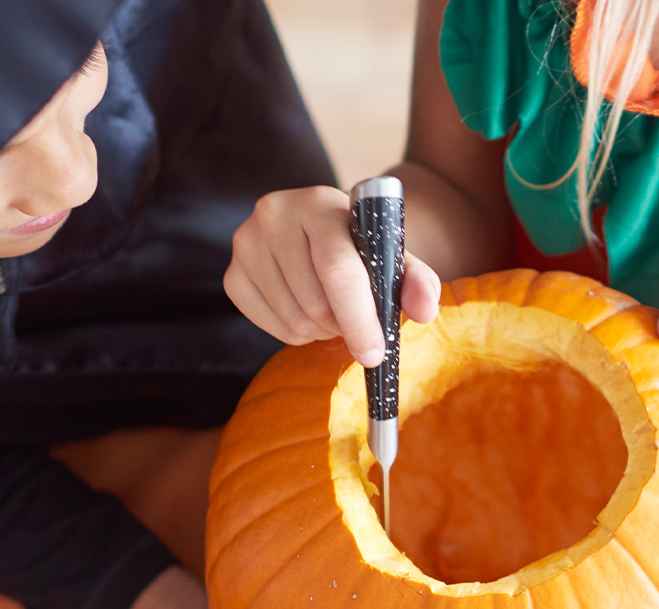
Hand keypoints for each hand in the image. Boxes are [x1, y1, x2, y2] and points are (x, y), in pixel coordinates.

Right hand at [224, 185, 440, 364]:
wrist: (323, 235)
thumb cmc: (362, 250)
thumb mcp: (393, 259)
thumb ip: (417, 282)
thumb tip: (426, 311)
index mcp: (322, 204)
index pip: (338, 269)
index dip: (359, 318)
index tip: (374, 354)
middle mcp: (276, 213)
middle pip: (316, 303)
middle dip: (343, 327)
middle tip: (355, 320)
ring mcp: (247, 242)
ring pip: (294, 320)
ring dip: (322, 331)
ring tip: (332, 310)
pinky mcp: (233, 273)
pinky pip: (270, 327)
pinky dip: (295, 333)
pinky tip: (306, 310)